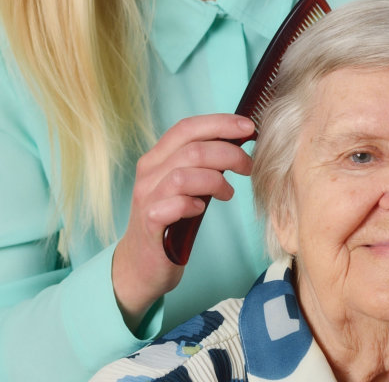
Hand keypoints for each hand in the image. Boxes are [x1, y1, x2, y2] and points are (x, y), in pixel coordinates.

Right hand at [111, 114, 252, 328]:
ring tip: (227, 194)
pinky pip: (172, 206)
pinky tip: (200, 210)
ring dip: (215, 181)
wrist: (140, 265)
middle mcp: (149, 174)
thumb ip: (201, 166)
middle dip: (229, 154)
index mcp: (157, 159)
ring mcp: (147, 198)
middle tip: (248, 166)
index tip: (248, 127)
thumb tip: (236, 145)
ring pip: (183, 175)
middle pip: (192, 149)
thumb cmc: (169, 222)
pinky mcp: (149, 224)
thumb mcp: (183, 187)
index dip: (219, 123)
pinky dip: (192, 205)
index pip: (187, 127)